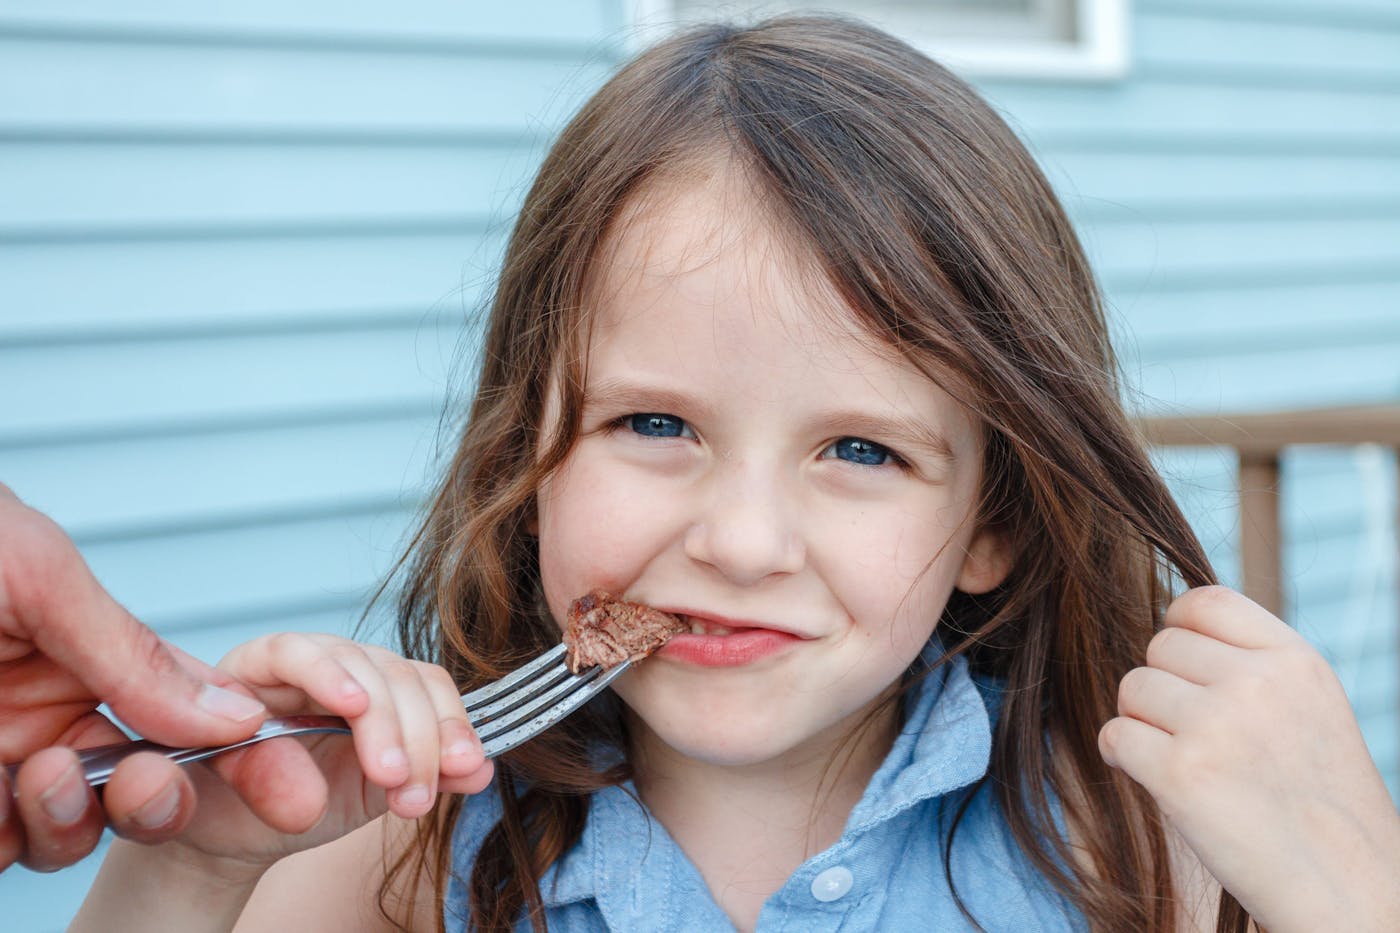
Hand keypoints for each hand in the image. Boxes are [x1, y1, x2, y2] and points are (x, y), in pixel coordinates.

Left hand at [0, 484, 271, 871]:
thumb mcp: (41, 576)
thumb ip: (137, 653)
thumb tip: (241, 712)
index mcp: (89, 662)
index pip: (191, 722)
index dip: (251, 760)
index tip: (295, 794)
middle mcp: (47, 720)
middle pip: (141, 795)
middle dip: (159, 802)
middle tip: (144, 782)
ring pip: (63, 838)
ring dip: (69, 821)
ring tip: (38, 774)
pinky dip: (3, 835)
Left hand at [128, 633, 492, 879]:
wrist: (238, 826)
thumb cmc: (212, 803)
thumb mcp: (208, 794)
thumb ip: (251, 783)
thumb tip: (309, 801)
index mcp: (258, 667)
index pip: (296, 650)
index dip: (327, 671)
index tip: (352, 707)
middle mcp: (322, 667)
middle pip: (372, 668)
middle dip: (393, 724)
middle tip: (396, 780)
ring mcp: (370, 691)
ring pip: (417, 686)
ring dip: (434, 739)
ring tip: (425, 795)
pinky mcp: (405, 724)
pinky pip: (442, 717)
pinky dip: (459, 746)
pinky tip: (469, 775)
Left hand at [1099, 585, 1399, 932]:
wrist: (1349, 890)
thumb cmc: (1321, 802)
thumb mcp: (1310, 706)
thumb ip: (1253, 662)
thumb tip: (1173, 622)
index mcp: (1295, 661)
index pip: (1206, 600)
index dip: (1179, 626)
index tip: (1183, 665)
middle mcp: (1257, 683)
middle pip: (1159, 646)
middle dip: (1163, 686)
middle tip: (1188, 731)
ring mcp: (1217, 725)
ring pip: (1131, 689)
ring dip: (1141, 723)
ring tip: (1181, 759)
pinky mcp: (1180, 773)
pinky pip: (1115, 736)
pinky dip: (1121, 758)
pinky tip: (1152, 778)